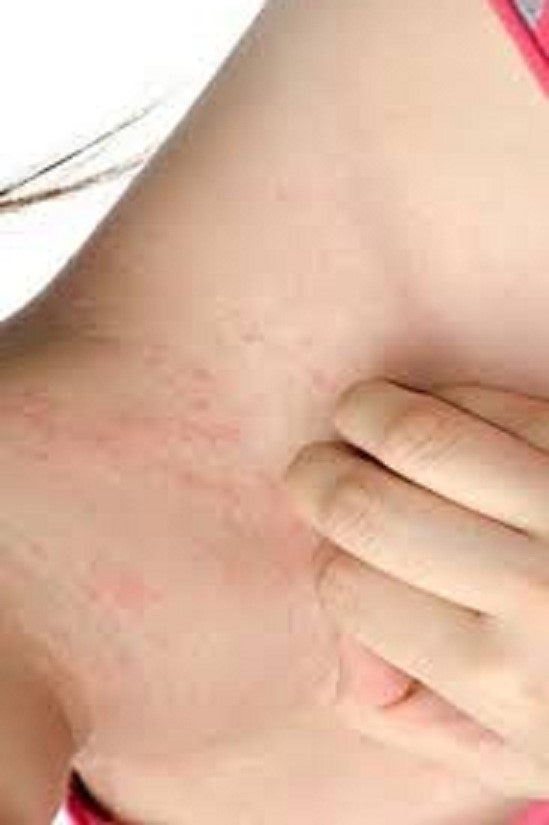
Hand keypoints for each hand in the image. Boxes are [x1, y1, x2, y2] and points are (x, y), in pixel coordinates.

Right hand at [283, 378, 548, 797]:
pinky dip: (438, 397)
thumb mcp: (503, 747)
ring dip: (361, 413)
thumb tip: (341, 641)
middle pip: (362, 504)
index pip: (345, 582)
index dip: (323, 558)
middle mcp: (534, 590)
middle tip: (313, 470)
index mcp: (497, 675)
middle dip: (313, 475)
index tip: (336, 550)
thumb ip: (403, 712)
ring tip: (355, 421)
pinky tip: (435, 419)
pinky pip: (487, 399)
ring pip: (418, 433)